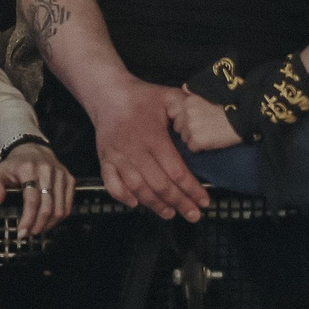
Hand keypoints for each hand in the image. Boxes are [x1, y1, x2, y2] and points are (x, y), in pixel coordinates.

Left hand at [0, 141, 74, 239]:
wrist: (34, 149)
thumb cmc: (15, 165)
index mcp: (29, 169)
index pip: (32, 199)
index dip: (28, 219)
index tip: (21, 231)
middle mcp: (47, 171)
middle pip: (47, 206)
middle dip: (38, 225)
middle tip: (28, 234)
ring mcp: (61, 175)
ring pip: (59, 209)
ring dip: (48, 224)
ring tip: (37, 229)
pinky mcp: (69, 179)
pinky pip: (67, 205)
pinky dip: (59, 218)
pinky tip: (48, 222)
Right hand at [93, 81, 205, 220]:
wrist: (108, 94)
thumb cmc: (143, 97)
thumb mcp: (169, 96)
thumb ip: (187, 109)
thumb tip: (201, 130)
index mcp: (153, 136)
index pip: (175, 169)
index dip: (191, 188)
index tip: (204, 200)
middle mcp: (135, 149)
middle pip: (158, 184)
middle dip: (178, 202)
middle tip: (193, 215)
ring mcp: (117, 156)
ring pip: (137, 187)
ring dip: (154, 204)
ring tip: (170, 214)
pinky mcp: (104, 160)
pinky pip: (110, 183)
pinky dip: (122, 196)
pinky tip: (135, 204)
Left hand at [164, 89, 241, 152]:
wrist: (243, 118)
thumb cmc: (229, 106)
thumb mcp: (209, 94)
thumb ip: (194, 92)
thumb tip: (184, 88)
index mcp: (188, 101)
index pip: (172, 112)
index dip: (182, 117)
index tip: (192, 119)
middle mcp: (187, 113)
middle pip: (178, 127)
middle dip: (187, 129)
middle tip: (203, 127)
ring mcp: (191, 127)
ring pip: (184, 138)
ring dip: (193, 138)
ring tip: (208, 133)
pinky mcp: (197, 140)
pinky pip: (192, 148)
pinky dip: (200, 147)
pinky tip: (211, 140)